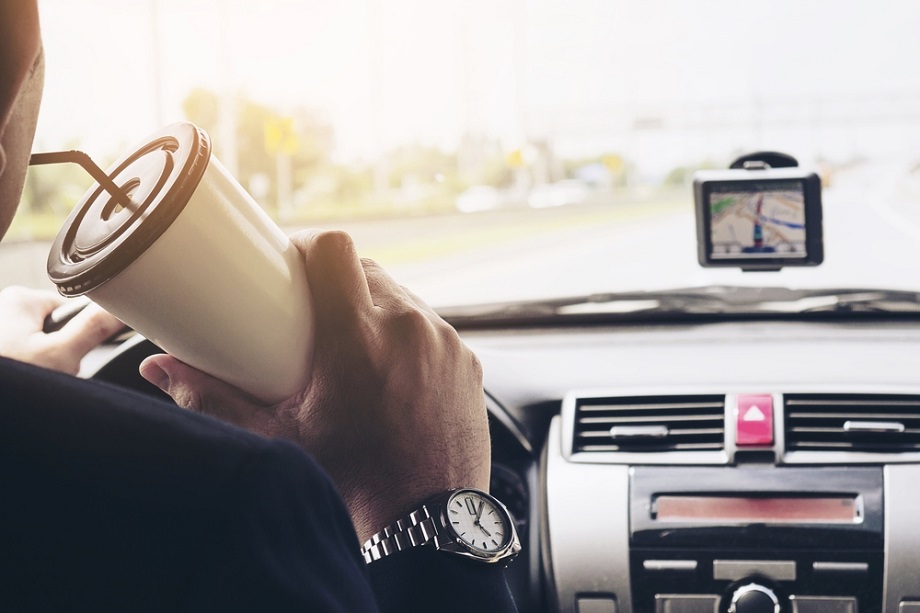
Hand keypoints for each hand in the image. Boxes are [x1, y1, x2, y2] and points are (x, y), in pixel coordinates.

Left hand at [0, 285, 123, 374]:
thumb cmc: (10, 382)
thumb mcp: (61, 356)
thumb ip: (95, 328)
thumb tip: (122, 309)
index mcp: (19, 299)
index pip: (70, 310)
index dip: (80, 336)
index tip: (75, 355)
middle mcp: (1, 309)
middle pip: (53, 330)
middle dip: (60, 356)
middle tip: (52, 374)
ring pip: (36, 350)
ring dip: (42, 369)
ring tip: (32, 385)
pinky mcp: (0, 357)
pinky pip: (21, 362)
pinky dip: (25, 376)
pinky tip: (23, 389)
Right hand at [139, 230, 489, 541]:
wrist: (426, 520)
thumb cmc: (352, 480)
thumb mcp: (278, 436)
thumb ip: (215, 398)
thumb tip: (159, 369)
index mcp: (356, 335)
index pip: (335, 249)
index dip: (311, 244)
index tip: (294, 261)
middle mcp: (407, 327)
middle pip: (367, 270)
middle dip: (339, 282)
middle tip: (316, 312)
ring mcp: (444, 342)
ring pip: (403, 298)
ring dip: (377, 309)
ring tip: (355, 343)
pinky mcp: (467, 360)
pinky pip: (433, 329)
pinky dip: (411, 337)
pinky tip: (395, 370)